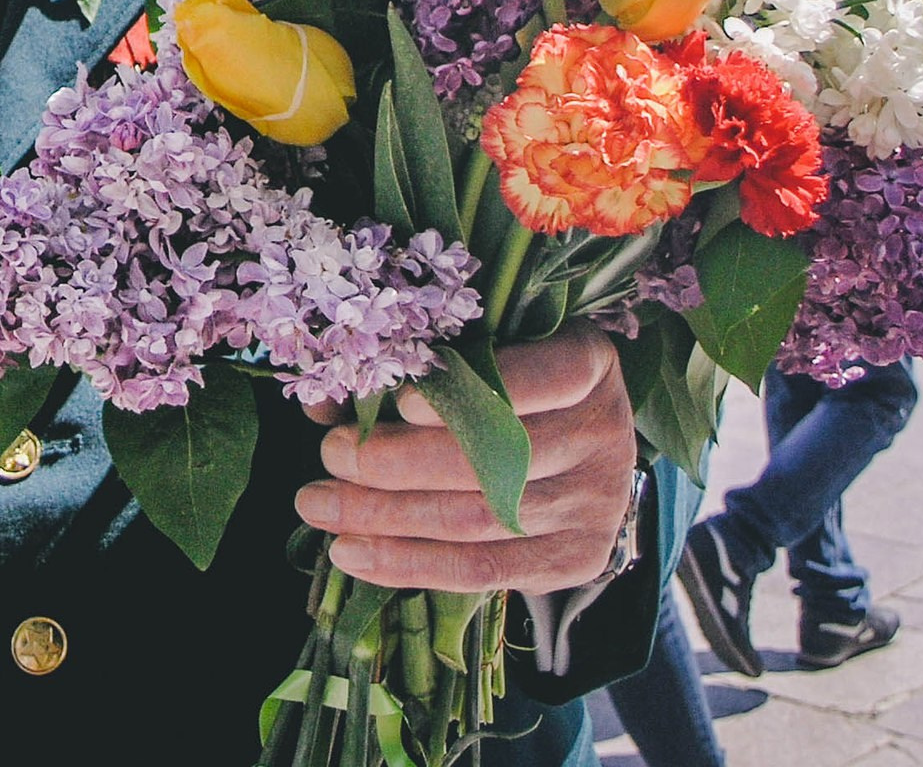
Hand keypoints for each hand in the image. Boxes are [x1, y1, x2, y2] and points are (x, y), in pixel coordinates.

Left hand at [294, 327, 636, 591]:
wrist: (587, 450)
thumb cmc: (518, 383)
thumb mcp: (484, 352)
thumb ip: (413, 366)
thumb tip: (325, 400)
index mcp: (587, 364)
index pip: (543, 378)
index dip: (475, 393)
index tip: (402, 402)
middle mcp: (602, 434)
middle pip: (493, 459)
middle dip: (398, 462)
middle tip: (332, 456)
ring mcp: (595, 504)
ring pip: (478, 519)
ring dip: (387, 518)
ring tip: (320, 506)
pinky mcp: (575, 560)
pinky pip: (483, 570)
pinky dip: (409, 564)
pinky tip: (352, 554)